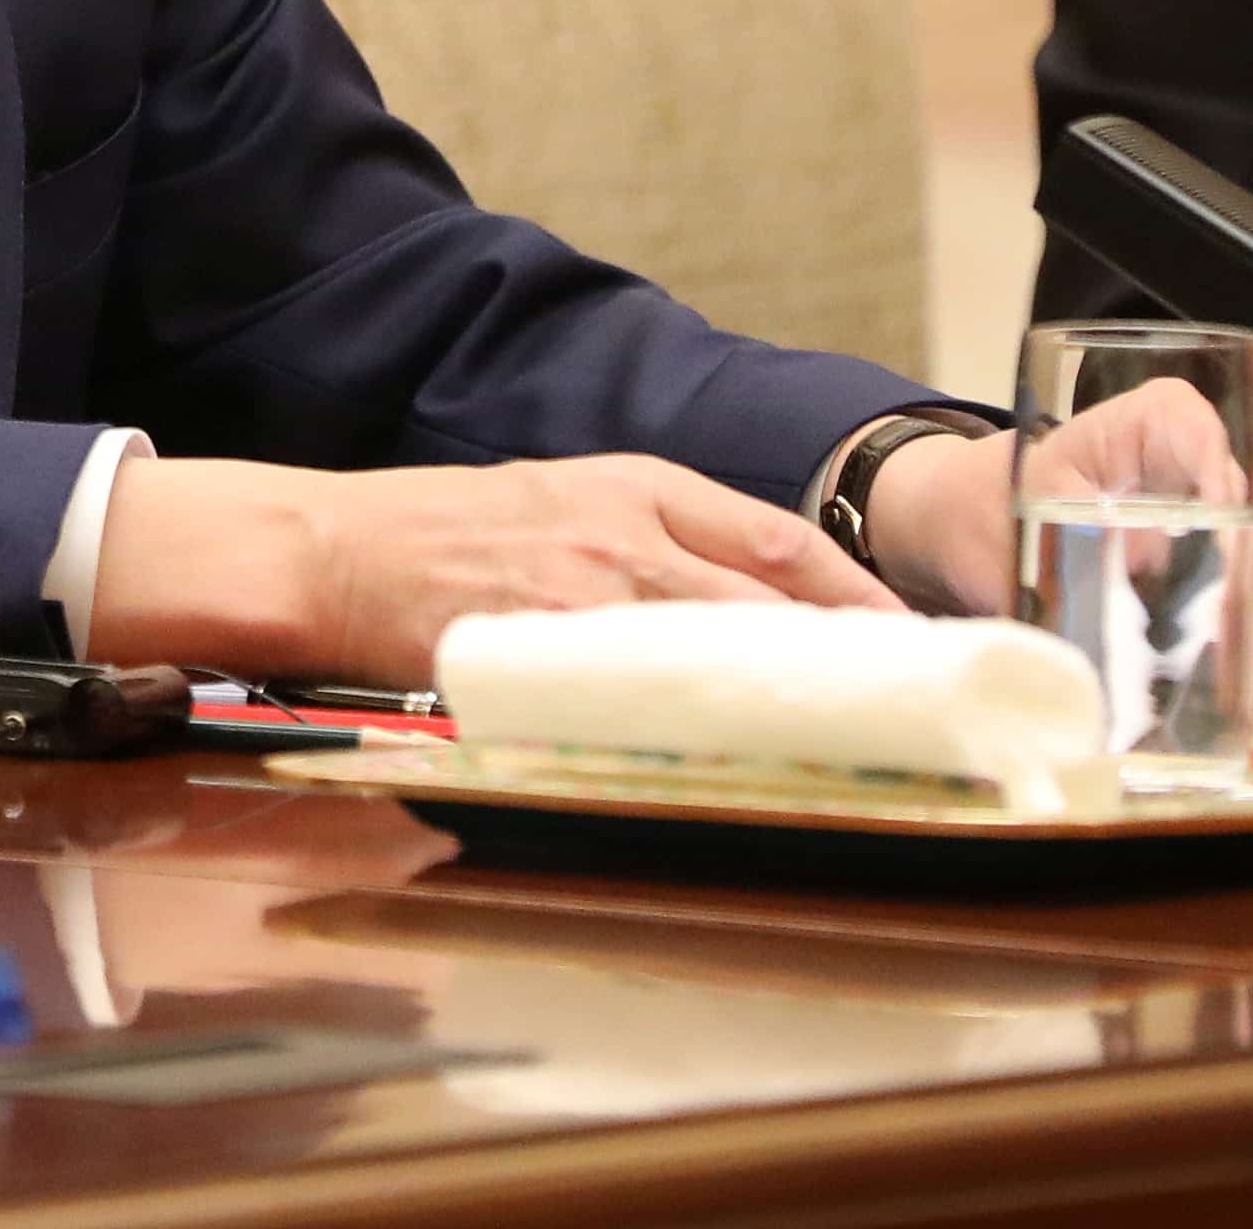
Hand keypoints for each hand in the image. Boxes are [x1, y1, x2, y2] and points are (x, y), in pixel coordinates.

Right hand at [93, 451, 900, 686]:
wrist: (330, 550)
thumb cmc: (440, 534)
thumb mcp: (559, 500)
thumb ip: (649, 542)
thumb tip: (741, 604)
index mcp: (635, 485)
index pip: (782, 539)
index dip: (860, 598)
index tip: (917, 643)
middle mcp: (624, 528)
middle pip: (773, 595)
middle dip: (855, 655)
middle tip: (923, 707)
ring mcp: (582, 589)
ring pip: (722, 646)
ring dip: (796, 697)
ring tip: (864, 747)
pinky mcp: (537, 646)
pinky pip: (637, 697)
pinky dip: (697, 732)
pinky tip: (741, 768)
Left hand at [860, 383, 1252, 666]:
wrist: (981, 530)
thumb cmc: (1002, 507)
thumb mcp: (1034, 517)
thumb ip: (1089, 541)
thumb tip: (1154, 568)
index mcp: (1156, 418)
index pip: (1215, 434)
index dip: (1233, 485)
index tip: (1230, 546)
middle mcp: (1208, 449)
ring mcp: (1233, 500)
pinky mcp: (1236, 550)